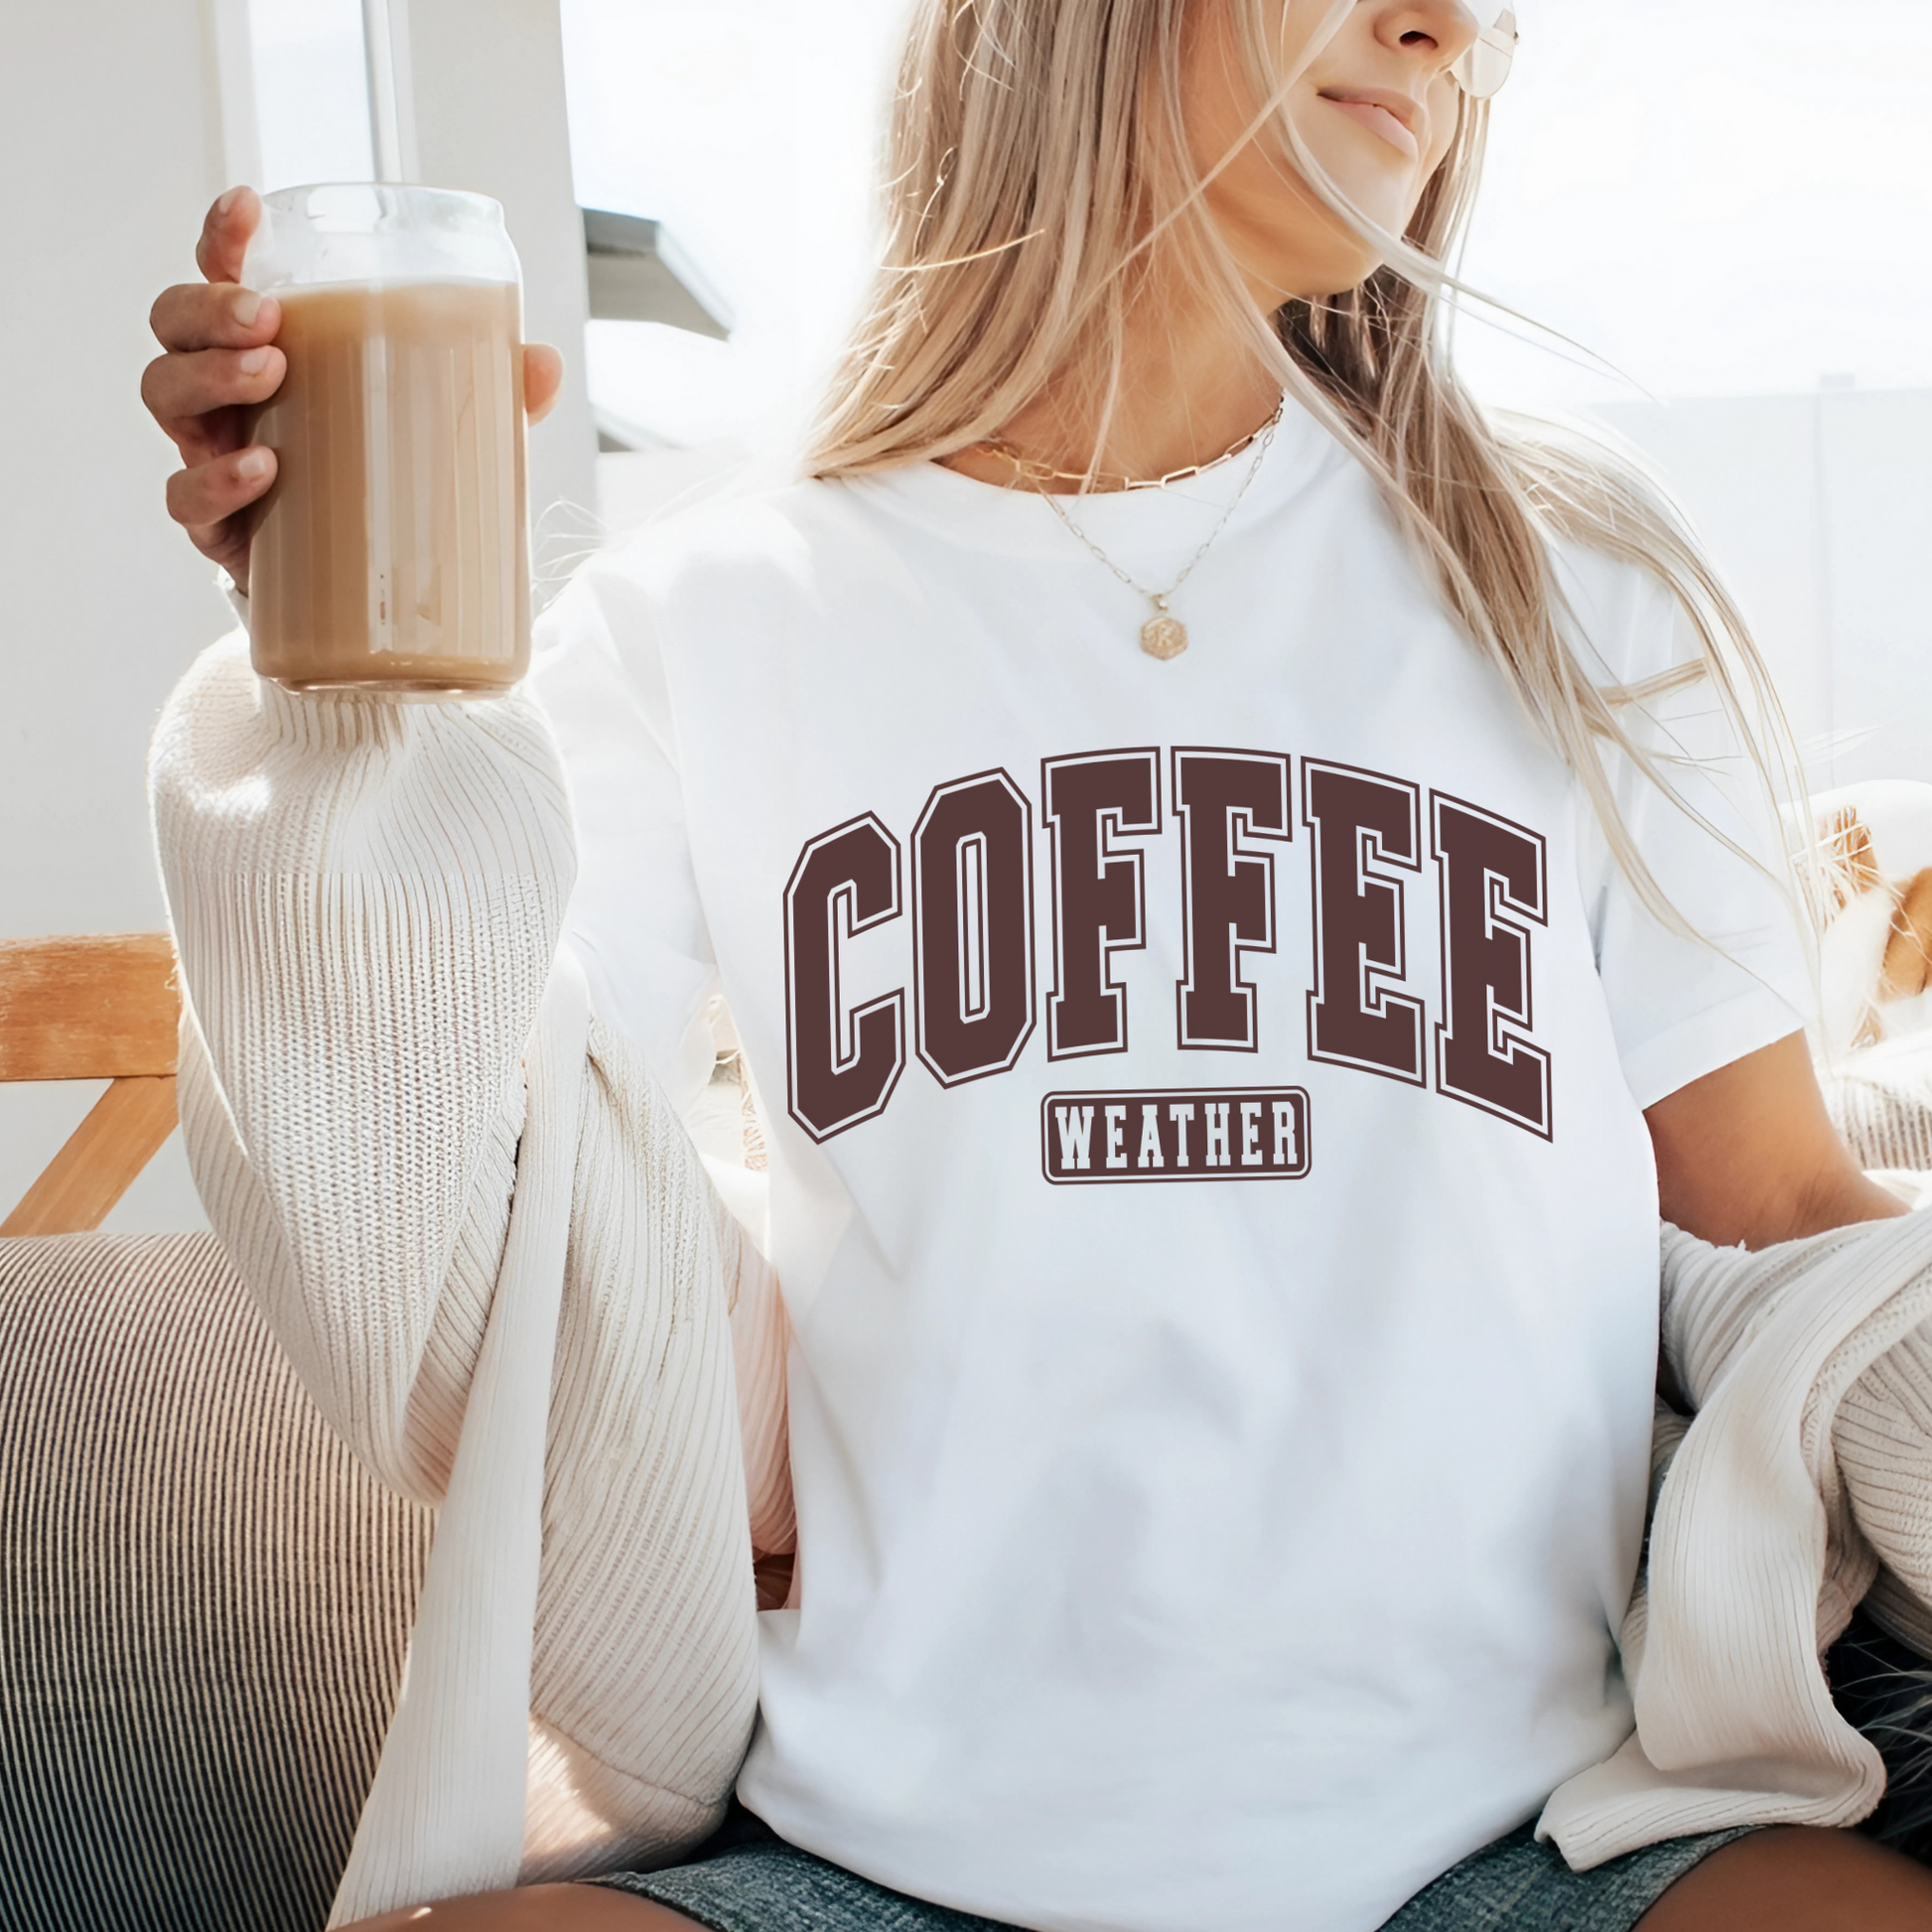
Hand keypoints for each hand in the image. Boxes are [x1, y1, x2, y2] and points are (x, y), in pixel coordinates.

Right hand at [144, 186, 565, 595]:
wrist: (364, 588)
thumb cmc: (385, 475)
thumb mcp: (439, 425)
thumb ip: (488, 391)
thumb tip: (543, 365)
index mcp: (267, 347)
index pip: (224, 273)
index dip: (224, 236)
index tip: (247, 206)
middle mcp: (223, 392)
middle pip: (175, 325)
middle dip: (210, 308)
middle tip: (267, 318)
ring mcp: (210, 453)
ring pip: (165, 394)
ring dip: (209, 375)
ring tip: (270, 372)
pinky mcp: (218, 527)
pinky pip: (186, 498)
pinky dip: (217, 480)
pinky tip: (262, 470)